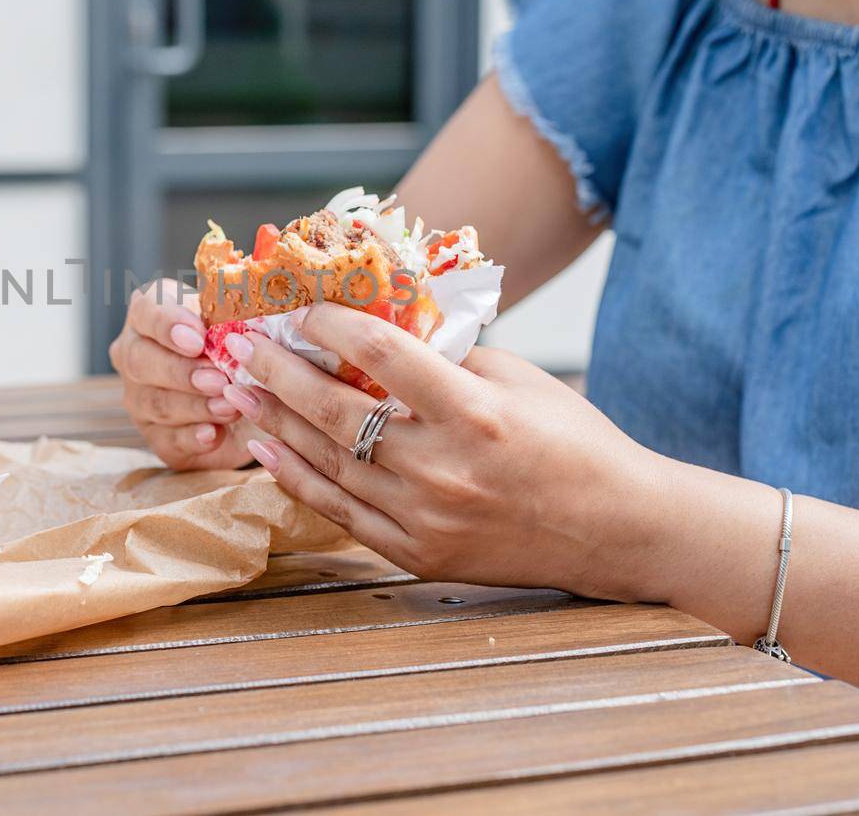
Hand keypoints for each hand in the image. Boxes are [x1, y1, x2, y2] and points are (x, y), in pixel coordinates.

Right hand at [109, 279, 249, 469]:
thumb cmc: (240, 347)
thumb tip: (255, 322)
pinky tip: (213, 434)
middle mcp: (135, 355)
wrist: (254, 397)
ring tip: (230, 406)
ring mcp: (141, 398)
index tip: (197, 339)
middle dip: (182, 371)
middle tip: (218, 378)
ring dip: (195, 406)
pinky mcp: (157, 436)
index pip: (145, 312)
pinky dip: (192, 437)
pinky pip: (167, 439)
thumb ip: (237, 318)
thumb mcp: (239, 323)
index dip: (167, 325)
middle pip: (141, 362)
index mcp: (150, 316)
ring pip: (156, 403)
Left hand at [219, 302, 665, 600]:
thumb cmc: (574, 443)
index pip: (380, 352)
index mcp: (475, 412)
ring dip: (275, 421)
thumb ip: (449, 353)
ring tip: (240, 389)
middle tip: (243, 344)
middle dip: (280, 371)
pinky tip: (266, 448)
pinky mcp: (418, 553)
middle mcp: (444, 468)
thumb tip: (379, 319)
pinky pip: (339, 511)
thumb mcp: (521, 379)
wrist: (618, 531)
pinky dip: (297, 478)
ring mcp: (427, 517)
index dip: (330, 323)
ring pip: (328, 461)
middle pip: (336, 410)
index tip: (300, 305)